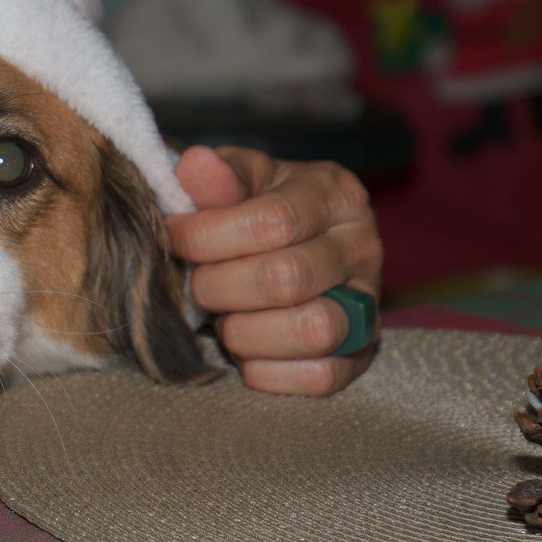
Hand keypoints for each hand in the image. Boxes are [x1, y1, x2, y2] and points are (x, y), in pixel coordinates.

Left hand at [166, 146, 381, 395]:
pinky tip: (246, 351)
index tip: (173, 238)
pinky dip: (268, 371)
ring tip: (224, 320)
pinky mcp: (360, 355)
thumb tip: (194, 164)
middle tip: (196, 285)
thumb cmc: (258, 211)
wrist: (294, 251)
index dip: (208, 236)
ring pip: (313, 330)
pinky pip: (320, 377)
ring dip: (245, 332)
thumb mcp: (241, 182)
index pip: (272, 220)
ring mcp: (368, 305)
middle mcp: (362, 247)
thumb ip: (219, 178)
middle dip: (219, 287)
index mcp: (333, 194)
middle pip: (286, 279)